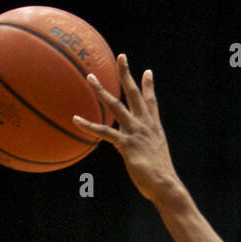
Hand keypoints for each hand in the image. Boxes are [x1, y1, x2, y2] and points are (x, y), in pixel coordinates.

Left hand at [71, 54, 178, 202]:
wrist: (165, 185)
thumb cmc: (161, 177)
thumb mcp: (156, 158)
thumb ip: (148, 150)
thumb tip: (144, 156)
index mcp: (154, 127)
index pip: (151, 102)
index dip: (149, 86)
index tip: (147, 71)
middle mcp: (145, 125)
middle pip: (134, 93)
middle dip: (127, 74)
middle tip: (121, 56)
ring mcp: (135, 132)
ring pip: (115, 105)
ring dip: (101, 90)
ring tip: (89, 77)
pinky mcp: (126, 144)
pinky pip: (104, 131)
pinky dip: (89, 125)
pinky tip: (76, 119)